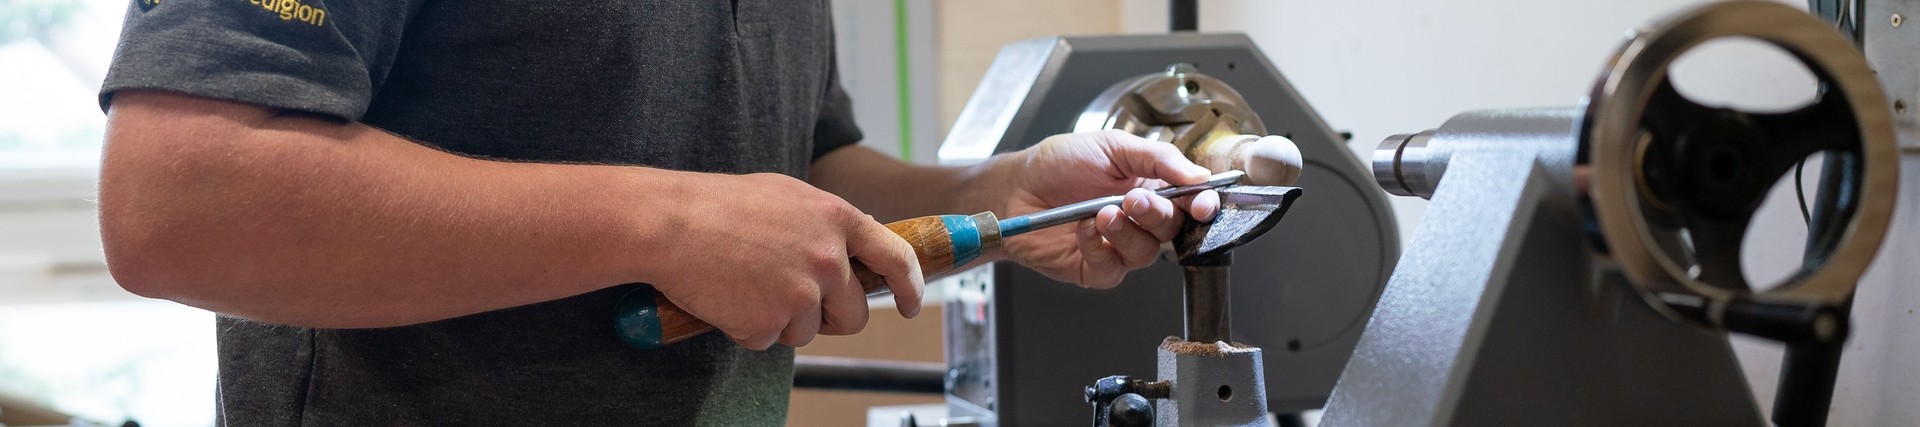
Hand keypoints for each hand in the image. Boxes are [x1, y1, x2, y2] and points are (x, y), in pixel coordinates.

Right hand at [648, 173, 923, 349]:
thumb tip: (848, 250)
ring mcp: (800, 294)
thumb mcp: (788, 196)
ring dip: (782, 320)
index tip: (910, 303)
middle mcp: (828, 259)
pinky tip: (728, 296)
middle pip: (854, 314)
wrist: (668, 223)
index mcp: (838, 219)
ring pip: (807, 332)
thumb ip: (826, 224)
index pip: (897, 259)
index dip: (909, 287)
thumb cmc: (719, 204)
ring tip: (747, 285)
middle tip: (795, 302)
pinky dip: (747, 328)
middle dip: (831, 317)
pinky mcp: (768, 324)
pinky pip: (768, 340)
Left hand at [989, 130, 1221, 287]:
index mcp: (1151, 187)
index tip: (1203, 204)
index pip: (1190, 202)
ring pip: (1145, 253)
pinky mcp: (1095, 269)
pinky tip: (1083, 229)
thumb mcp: (1111, 145)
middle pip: (1172, 230)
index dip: (1202, 205)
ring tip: (1102, 212)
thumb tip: (1199, 174)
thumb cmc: (1059, 163)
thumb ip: (1157, 157)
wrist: (1015, 186)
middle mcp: (1139, 220)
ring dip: (1127, 232)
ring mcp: (1118, 247)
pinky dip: (1099, 248)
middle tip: (1134, 199)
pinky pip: (1112, 270)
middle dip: (1156, 215)